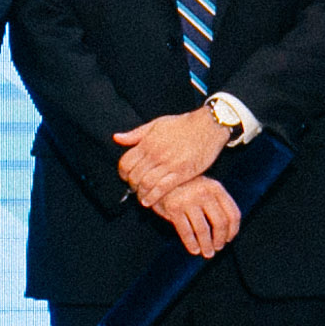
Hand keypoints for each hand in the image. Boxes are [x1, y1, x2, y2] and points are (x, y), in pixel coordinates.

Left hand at [113, 109, 231, 208]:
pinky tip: (149, 202)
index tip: (125, 177)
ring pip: (146, 183)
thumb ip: (135, 134)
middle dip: (131, 185)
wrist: (208, 125)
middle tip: (134, 189)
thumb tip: (116, 138)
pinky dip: (153, 197)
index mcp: (147, 143)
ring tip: (142, 196)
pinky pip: (163, 188)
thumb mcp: (156, 124)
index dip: (122, 173)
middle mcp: (155, 154)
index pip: (125, 162)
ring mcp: (169, 164)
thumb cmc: (183, 124)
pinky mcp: (183, 172)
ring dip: (141, 193)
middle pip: (134, 175)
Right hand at [157, 177, 241, 260]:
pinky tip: (194, 250)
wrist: (157, 179)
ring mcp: (188, 199)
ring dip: (207, 245)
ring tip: (207, 253)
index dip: (233, 230)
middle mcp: (204, 192)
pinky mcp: (173, 207)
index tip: (229, 239)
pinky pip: (186, 231)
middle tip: (217, 248)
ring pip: (203, 229)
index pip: (233, 213)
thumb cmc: (184, 187)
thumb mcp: (204, 188)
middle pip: (220, 223)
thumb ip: (216, 203)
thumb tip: (227, 231)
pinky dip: (191, 243)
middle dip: (220, 239)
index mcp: (215, 187)